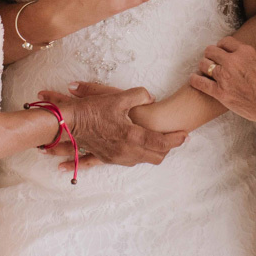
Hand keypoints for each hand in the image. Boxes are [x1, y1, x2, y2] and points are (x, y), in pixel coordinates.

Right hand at [37, 83, 185, 169]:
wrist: (70, 124)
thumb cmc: (93, 109)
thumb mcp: (118, 97)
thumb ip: (140, 95)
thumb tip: (151, 98)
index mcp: (132, 136)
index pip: (161, 142)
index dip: (176, 139)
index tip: (186, 134)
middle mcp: (127, 151)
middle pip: (157, 156)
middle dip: (169, 148)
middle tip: (176, 138)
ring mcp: (118, 158)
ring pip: (144, 160)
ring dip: (155, 152)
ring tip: (161, 140)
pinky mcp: (109, 159)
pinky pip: (131, 160)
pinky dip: (140, 154)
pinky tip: (141, 145)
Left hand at [188, 36, 255, 125]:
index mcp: (246, 52)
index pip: (226, 42)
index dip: (222, 45)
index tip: (221, 50)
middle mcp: (233, 61)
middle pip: (211, 51)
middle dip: (210, 54)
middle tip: (211, 59)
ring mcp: (224, 76)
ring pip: (204, 64)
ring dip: (203, 66)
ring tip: (204, 69)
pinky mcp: (220, 92)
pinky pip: (200, 83)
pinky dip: (195, 80)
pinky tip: (194, 79)